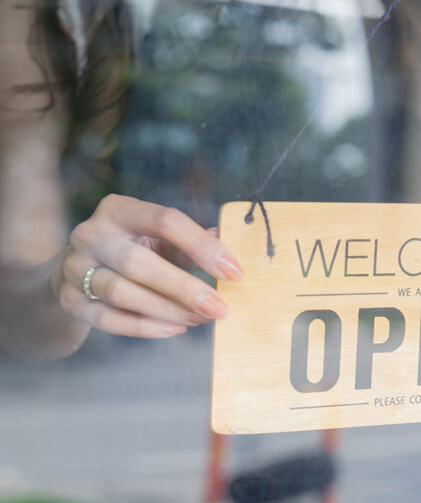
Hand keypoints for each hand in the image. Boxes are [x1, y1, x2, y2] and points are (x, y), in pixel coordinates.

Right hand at [51, 194, 243, 338]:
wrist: (74, 272)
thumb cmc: (132, 250)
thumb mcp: (158, 238)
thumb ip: (191, 244)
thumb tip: (230, 252)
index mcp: (118, 209)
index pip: (165, 220)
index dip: (203, 246)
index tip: (234, 272)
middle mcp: (91, 234)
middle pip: (139, 262)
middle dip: (185, 288)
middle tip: (220, 308)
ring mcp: (76, 268)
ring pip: (123, 294)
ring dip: (168, 310)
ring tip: (201, 318)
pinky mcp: (70, 301)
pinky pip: (110, 319)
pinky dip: (147, 327)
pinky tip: (176, 328)